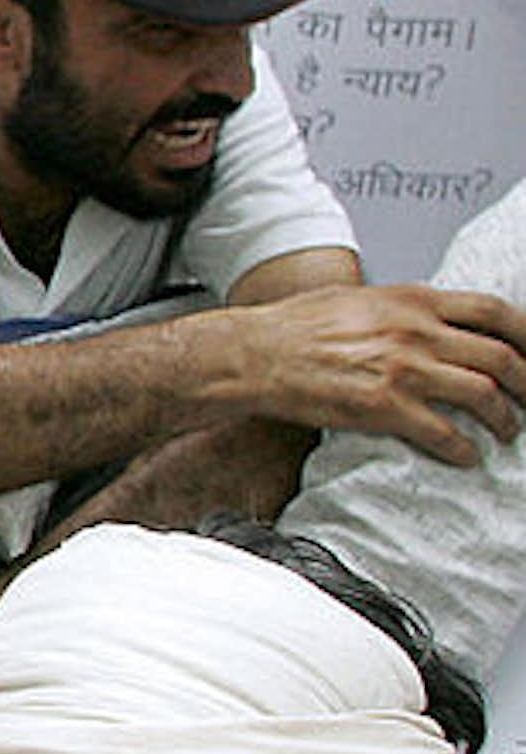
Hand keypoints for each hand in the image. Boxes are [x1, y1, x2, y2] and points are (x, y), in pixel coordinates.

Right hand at [236, 283, 525, 464]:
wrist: (253, 355)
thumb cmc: (291, 326)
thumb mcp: (355, 298)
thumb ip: (401, 308)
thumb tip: (429, 320)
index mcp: (410, 300)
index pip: (494, 311)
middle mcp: (415, 332)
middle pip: (502, 357)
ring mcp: (403, 370)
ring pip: (485, 396)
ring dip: (505, 419)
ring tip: (506, 430)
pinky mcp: (384, 408)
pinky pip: (445, 434)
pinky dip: (464, 449)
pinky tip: (465, 455)